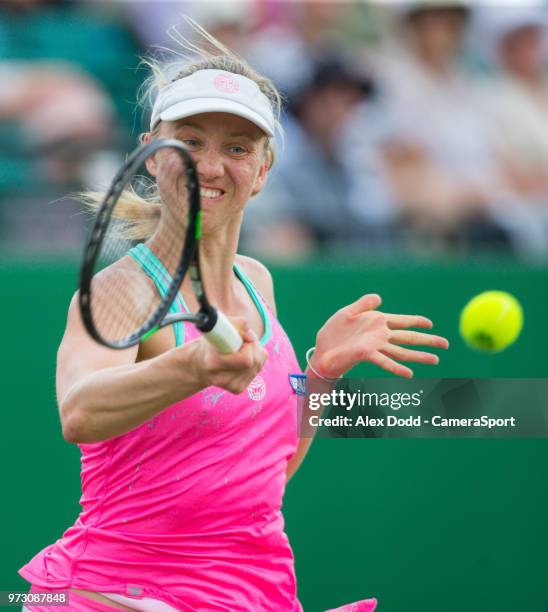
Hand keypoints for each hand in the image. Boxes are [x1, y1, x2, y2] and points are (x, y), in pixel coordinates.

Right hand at [189, 317, 266, 392]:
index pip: (246, 359)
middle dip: (253, 347)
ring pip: (259, 365)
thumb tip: (252, 337)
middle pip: (255, 362)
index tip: (241, 338)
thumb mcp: (218, 326)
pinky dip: (255, 360)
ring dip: (255, 352)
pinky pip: (257, 369)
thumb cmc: (210, 342)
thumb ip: (237, 324)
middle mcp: (221, 378)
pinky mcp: (238, 388)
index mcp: (213, 362)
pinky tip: (241, 358)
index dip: (249, 345)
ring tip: (239, 349)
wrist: (199, 364)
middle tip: (241, 341)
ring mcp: (230, 386)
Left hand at [311, 294, 448, 378]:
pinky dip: (397, 367)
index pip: (402, 321)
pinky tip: (410, 374)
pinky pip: (385, 361)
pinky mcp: (366, 354)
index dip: (416, 321)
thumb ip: (364, 304)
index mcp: (377, 322)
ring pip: (402, 351)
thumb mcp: (347, 312)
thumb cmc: (334, 332)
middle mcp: (380, 335)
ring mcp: (375, 346)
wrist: (321, 350)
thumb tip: (380, 297)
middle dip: (427, 341)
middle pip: (408, 338)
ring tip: (435, 360)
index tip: (431, 323)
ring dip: (419, 356)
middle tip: (446, 344)